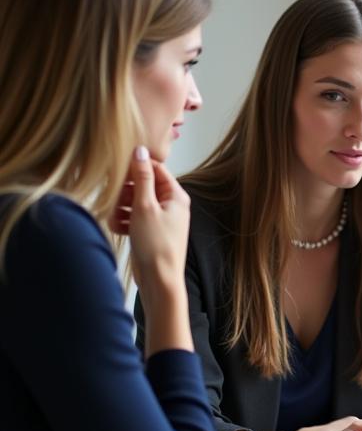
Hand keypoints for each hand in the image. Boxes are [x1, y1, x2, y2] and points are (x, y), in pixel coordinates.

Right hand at [115, 149, 190, 300]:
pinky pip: (132, 218)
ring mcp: (160, 219)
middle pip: (141, 185)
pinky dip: (124, 221)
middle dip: (125, 193)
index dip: (134, 169)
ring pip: (134, 202)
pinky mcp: (149, 231)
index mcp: (176, 195)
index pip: (155, 169)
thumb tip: (140, 151)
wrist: (158, 279)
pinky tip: (119, 229)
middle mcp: (171, 205)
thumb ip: (141, 177)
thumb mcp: (145, 206)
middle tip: (116, 202)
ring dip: (121, 208)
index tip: (118, 174)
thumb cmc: (156, 244)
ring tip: (116, 219)